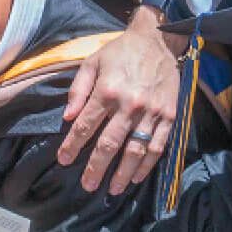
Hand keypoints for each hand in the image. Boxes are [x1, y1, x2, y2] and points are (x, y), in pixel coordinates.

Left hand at [58, 15, 177, 193]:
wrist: (157, 41)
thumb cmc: (120, 51)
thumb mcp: (92, 61)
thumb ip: (78, 89)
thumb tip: (67, 117)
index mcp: (106, 91)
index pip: (85, 126)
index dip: (72, 145)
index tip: (63, 160)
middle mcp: (128, 105)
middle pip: (109, 144)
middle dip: (96, 168)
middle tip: (87, 185)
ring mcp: (151, 113)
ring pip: (135, 151)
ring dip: (122, 173)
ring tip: (112, 189)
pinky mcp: (168, 116)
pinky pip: (158, 146)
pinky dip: (147, 165)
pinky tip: (137, 177)